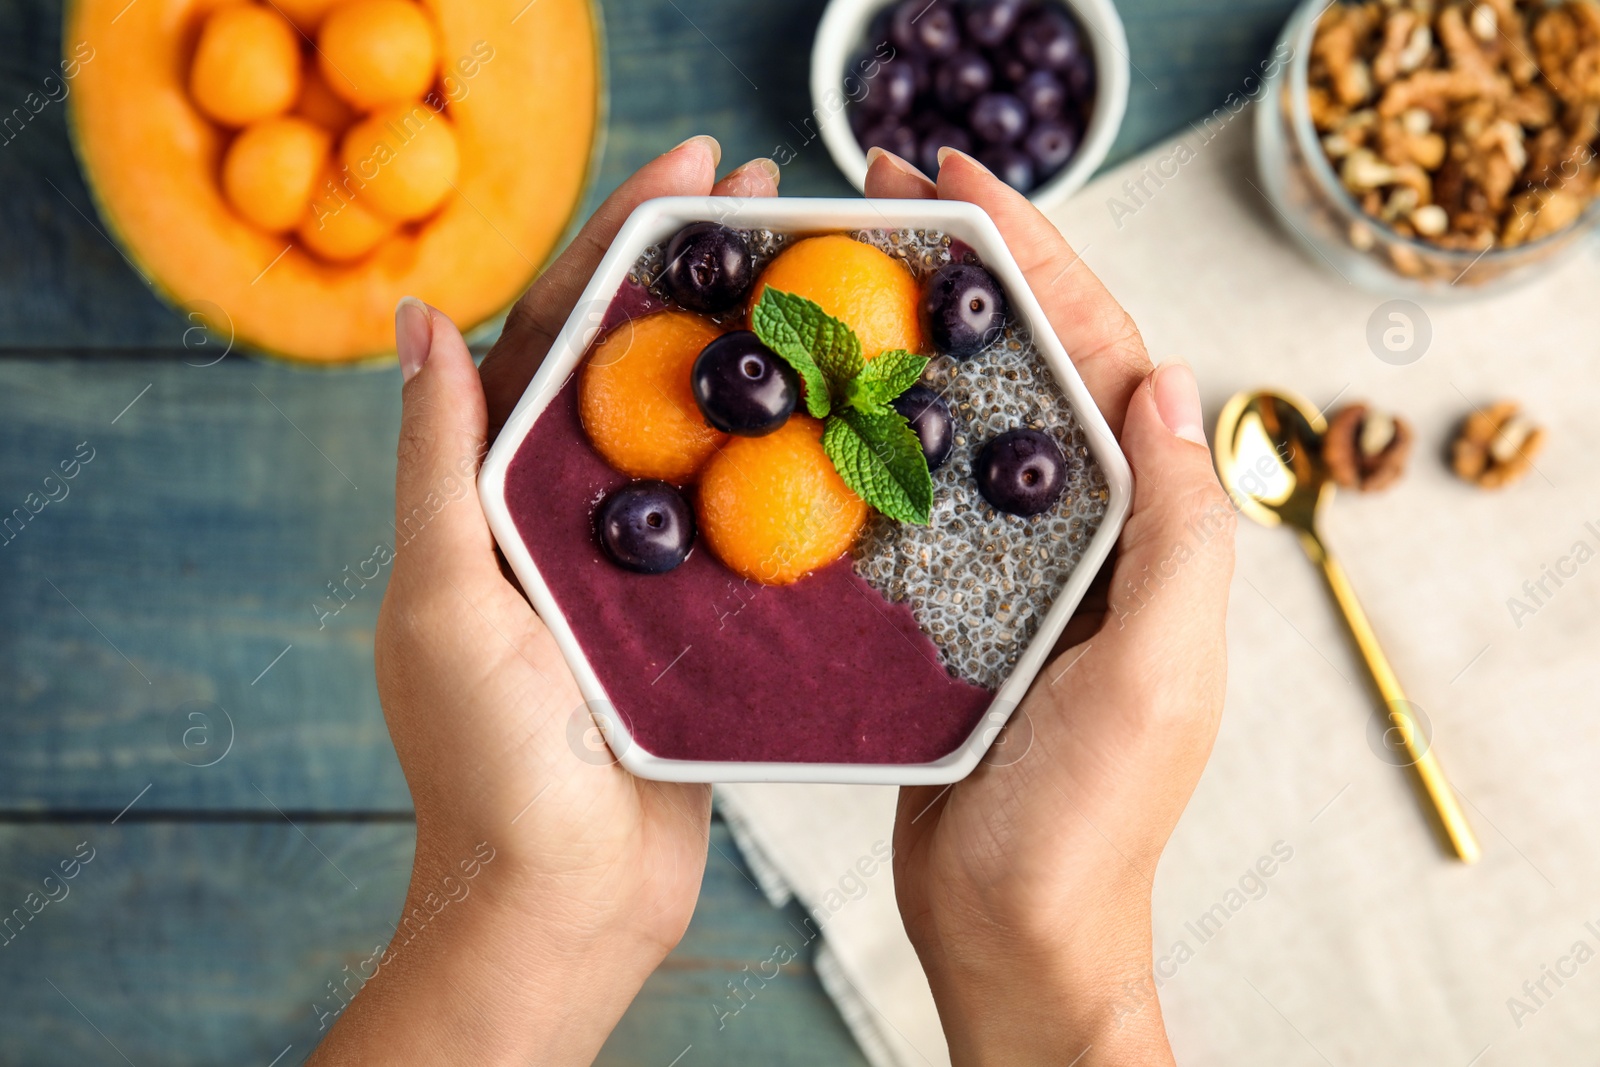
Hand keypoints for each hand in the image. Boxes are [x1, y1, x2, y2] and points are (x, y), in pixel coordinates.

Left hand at [308, 137, 780, 1065]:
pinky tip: (835, 416)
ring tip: (815, 281)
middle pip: (631, 363)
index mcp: (490, 493)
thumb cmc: (487, 762)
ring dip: (743, 353)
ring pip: (690, 432)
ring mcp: (631, 565)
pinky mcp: (691, 618)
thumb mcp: (446, 598)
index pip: (549, 335)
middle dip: (694, 275)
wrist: (563, 903)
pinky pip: (736, 518)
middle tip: (777, 201)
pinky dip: (776, 460)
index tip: (692, 173)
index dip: (616, 243)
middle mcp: (558, 515)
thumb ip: (437, 459)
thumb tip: (414, 310)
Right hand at [865, 148, 1234, 1065]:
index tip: (957, 186)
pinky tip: (827, 393)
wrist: (1009, 930)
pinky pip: (920, 489)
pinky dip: (880, 426)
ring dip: (919, 332)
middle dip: (970, 269)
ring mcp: (1014, 565)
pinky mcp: (951, 605)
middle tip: (884, 191)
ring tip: (848, 264)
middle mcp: (1086, 533)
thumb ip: (1178, 533)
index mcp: (1146, 532)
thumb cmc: (1084, 823)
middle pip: (1031, 367)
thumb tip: (1166, 380)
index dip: (1036, 260)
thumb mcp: (1154, 676)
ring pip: (970, 416)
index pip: (1099, 359)